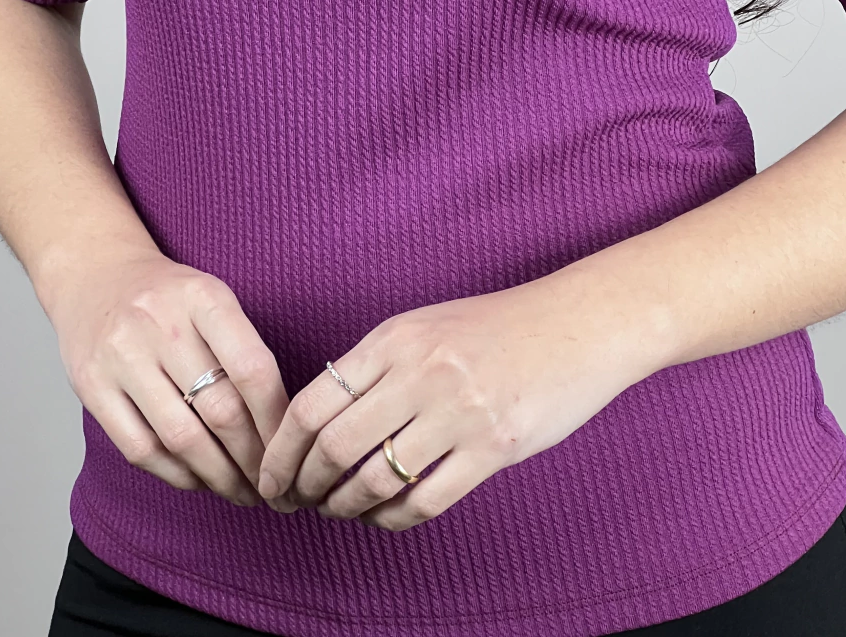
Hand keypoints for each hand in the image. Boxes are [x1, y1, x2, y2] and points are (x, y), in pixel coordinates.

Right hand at [45, 245, 295, 511]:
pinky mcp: (91, 387)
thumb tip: (282, 424)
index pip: (252, 368)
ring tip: (241, 491)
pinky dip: (175, 474)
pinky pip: (140, 448)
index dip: (277, 419)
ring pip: (181, 437)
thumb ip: (243, 348)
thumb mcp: (212, 298)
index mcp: (202, 297)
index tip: (291, 447)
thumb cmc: (168, 296)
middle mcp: (160, 324)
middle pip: (220, 409)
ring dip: (219, 476)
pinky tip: (198, 480)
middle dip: (253, 458)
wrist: (96, 274)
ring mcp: (120, 357)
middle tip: (273, 484)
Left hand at [255, 267, 662, 529]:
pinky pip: (426, 501)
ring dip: (346, 507)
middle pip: (335, 448)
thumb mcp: (424, 326)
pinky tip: (385, 517)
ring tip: (338, 511)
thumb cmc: (494, 327)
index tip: (270, 476)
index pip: (312, 403)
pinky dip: (394, 519)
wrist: (575, 325)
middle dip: (305, 486)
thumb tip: (319, 420)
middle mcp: (420, 373)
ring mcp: (458, 413)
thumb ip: (375, 365)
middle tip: (297, 502)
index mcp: (394, 339)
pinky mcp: (493, 448)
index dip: (280, 451)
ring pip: (375, 481)